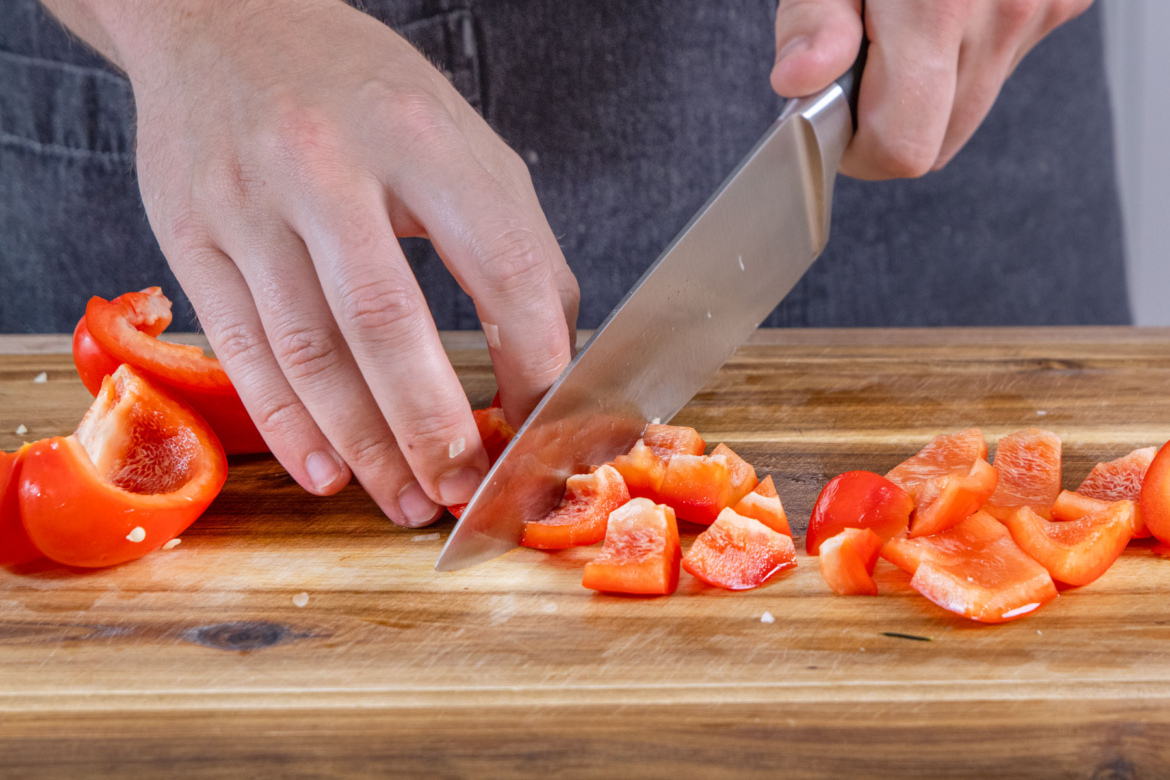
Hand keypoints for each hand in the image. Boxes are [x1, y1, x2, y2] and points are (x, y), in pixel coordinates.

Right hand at [46, 0, 578, 525]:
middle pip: (385, 323)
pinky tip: (328, 470)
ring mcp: (247, 202)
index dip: (532, 359)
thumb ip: (514, 242)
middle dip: (433, 426)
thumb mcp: (458, 138)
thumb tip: (549, 360)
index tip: (543, 421)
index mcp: (418, 134)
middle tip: (463, 488)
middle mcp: (324, 164)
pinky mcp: (190, 235)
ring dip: (364, 446)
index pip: (498, 264)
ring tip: (406, 498)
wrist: (223, 20)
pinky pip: (241, 350)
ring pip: (308, 353)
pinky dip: (288, 425)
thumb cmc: (361, 92)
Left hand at [770, 0, 1093, 178]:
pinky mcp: (1061, 0)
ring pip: (972, 109)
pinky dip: (966, 56)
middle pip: (940, 140)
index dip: (861, 150)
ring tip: (905, 27)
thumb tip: (799, 82)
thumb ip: (814, 22)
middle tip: (863, 65)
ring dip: (930, 92)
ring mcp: (1041, 8)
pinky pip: (1002, 65)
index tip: (836, 121)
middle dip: (892, 121)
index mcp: (938, 7)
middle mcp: (1004, 12)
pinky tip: (944, 11)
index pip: (905, 148)